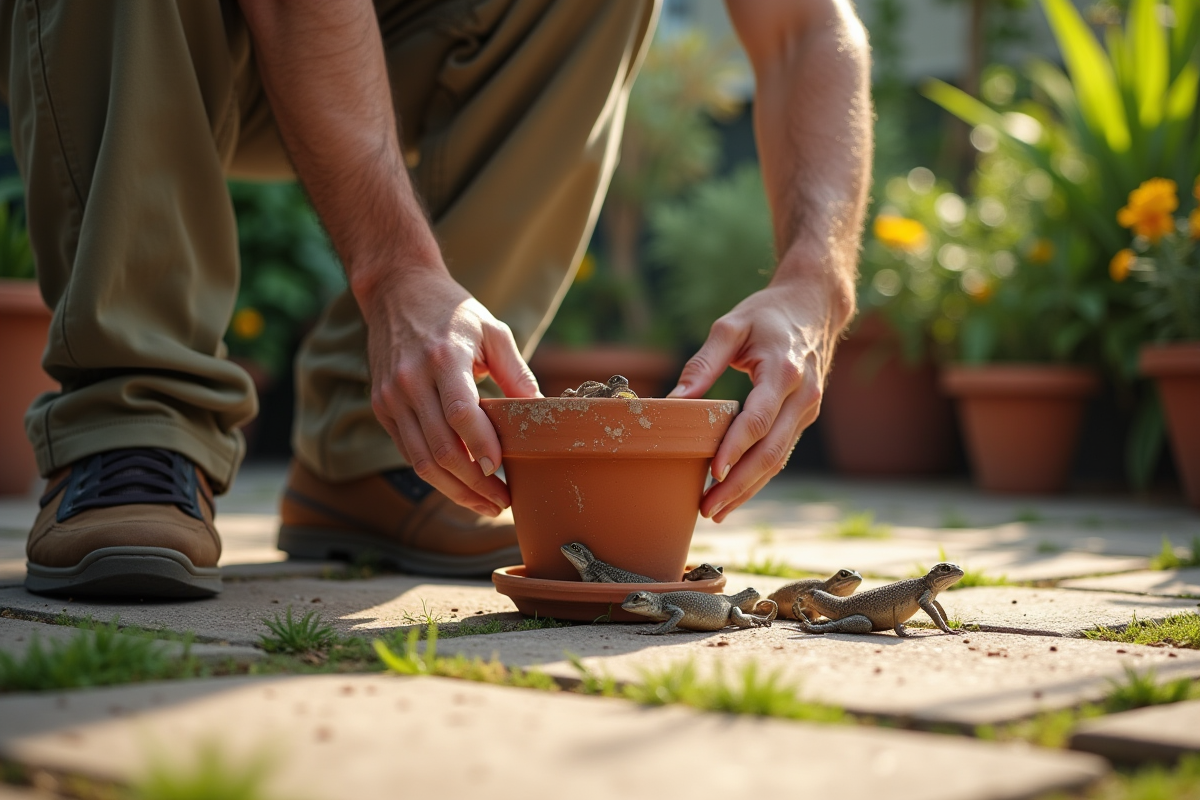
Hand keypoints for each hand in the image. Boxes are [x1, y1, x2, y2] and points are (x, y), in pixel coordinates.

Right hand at [362, 265, 539, 516]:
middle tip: (503, 501)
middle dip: (474, 484)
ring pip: (422, 460)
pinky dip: (435, 475)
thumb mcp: (493, 330)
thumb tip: (541, 413)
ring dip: (455, 490)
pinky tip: (461, 486)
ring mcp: (391, 397)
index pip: (460, 414)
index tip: (502, 471)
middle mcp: (411, 380)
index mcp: (443, 358)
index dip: (481, 447)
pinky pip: (409, 451)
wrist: (397, 290)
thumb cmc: (453, 311)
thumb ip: (517, 372)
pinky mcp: (382, 407)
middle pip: (441, 448)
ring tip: (485, 504)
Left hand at [668, 277, 843, 521]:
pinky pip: (781, 452)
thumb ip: (702, 363)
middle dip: (739, 483)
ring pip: (778, 459)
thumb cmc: (767, 314)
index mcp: (784, 370)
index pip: (759, 419)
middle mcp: (802, 396)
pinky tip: (735, 493)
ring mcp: (807, 410)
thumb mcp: (731, 326)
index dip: (736, 448)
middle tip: (707, 507)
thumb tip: (674, 402)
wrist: (815, 306)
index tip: (713, 471)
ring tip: (716, 511)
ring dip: (748, 488)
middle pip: (771, 450)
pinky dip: (759, 476)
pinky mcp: (803, 417)